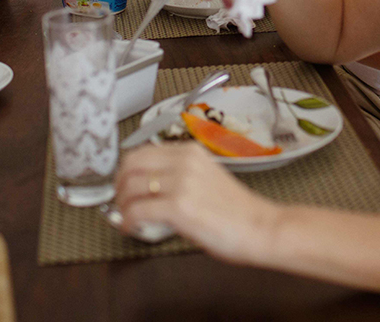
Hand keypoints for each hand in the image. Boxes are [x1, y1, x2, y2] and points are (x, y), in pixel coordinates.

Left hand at [113, 143, 281, 263]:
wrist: (260, 227)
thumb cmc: (239, 210)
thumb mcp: (207, 178)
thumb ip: (179, 176)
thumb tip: (151, 187)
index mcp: (191, 152)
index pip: (142, 151)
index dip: (126, 170)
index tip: (123, 183)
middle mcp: (184, 162)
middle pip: (131, 165)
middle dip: (119, 185)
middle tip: (119, 200)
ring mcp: (180, 183)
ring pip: (130, 187)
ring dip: (122, 204)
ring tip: (126, 216)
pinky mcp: (178, 207)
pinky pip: (137, 211)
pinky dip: (127, 221)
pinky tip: (131, 228)